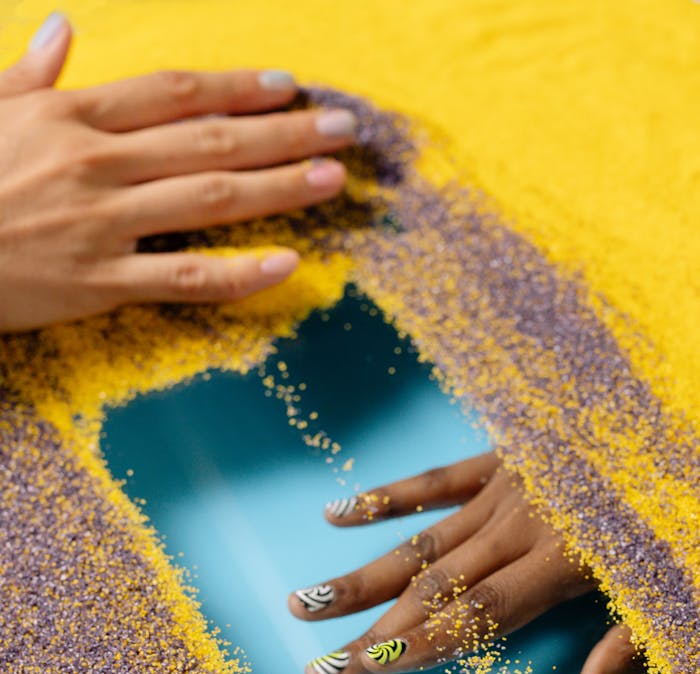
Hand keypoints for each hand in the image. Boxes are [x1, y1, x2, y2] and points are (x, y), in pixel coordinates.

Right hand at [0, 13, 355, 330]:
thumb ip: (29, 74)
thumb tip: (63, 30)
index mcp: (71, 117)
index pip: (174, 93)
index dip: (237, 88)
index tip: (287, 86)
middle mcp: (98, 165)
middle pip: (210, 141)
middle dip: (284, 132)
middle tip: (341, 129)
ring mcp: (103, 226)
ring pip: (208, 201)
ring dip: (278, 189)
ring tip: (331, 180)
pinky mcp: (99, 284)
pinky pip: (182, 279)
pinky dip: (236, 273)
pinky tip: (284, 264)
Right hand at [289, 451, 644, 673]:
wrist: (681, 434)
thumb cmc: (677, 523)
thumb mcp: (666, 594)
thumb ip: (624, 650)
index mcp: (565, 560)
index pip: (476, 616)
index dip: (418, 647)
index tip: (364, 671)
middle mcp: (523, 523)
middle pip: (434, 588)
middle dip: (373, 630)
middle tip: (318, 663)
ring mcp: (509, 485)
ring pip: (422, 541)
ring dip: (361, 575)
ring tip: (305, 600)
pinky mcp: (505, 456)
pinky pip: (438, 480)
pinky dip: (389, 498)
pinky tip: (338, 513)